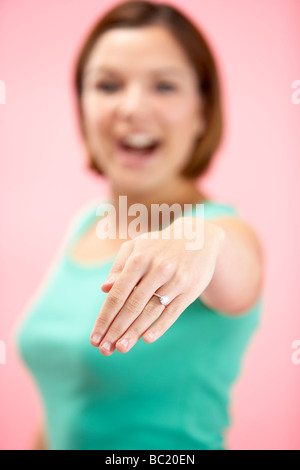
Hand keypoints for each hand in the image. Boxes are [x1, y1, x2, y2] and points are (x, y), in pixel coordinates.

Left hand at [90, 216, 224, 354]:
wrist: (198, 238)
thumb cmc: (159, 246)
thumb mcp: (137, 247)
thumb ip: (119, 267)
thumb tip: (104, 288)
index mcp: (139, 259)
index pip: (117, 294)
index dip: (105, 317)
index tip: (95, 336)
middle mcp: (157, 269)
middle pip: (132, 305)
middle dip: (116, 329)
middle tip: (105, 349)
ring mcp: (175, 280)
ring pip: (151, 311)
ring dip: (135, 332)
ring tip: (121, 348)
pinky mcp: (190, 290)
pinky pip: (173, 312)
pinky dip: (160, 326)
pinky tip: (147, 339)